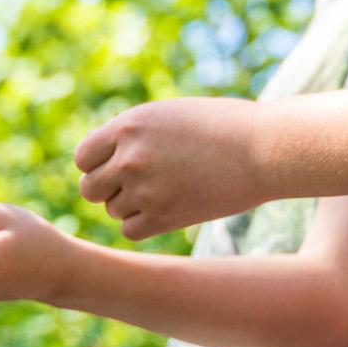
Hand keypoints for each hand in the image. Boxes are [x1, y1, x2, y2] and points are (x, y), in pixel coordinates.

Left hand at [73, 96, 266, 238]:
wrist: (263, 149)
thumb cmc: (223, 126)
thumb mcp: (170, 115)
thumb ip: (133, 134)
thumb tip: (102, 156)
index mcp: (128, 126)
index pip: (83, 157)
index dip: (98, 164)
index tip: (118, 167)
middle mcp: (129, 158)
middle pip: (90, 188)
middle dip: (108, 188)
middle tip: (137, 185)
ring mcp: (144, 189)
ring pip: (113, 210)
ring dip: (131, 205)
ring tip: (165, 192)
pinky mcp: (164, 217)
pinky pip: (131, 230)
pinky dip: (143, 225)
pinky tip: (168, 210)